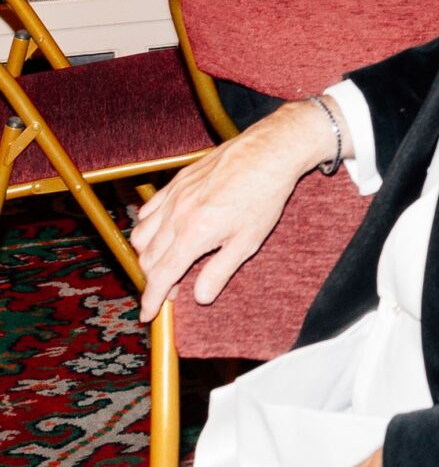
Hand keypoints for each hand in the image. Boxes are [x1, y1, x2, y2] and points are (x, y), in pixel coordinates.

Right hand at [133, 98, 336, 318]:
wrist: (270, 152)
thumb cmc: (264, 196)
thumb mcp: (248, 241)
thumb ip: (220, 271)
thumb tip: (199, 297)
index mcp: (193, 234)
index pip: (161, 276)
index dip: (152, 299)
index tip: (147, 314)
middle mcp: (176, 215)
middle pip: (148, 258)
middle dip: (152, 280)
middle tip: (169, 290)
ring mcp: (174, 196)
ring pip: (141, 234)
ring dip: (146, 255)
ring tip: (164, 263)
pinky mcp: (177, 181)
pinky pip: (148, 209)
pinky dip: (146, 226)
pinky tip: (159, 232)